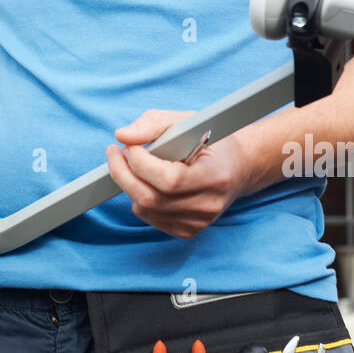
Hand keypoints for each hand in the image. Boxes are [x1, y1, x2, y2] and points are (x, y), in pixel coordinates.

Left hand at [105, 109, 251, 239]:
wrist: (237, 167)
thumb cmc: (210, 140)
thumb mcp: (186, 121)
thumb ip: (153, 123)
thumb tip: (123, 135)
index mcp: (215, 176)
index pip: (169, 179)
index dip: (140, 162)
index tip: (129, 145)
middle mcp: (208, 205)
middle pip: (151, 198)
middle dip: (123, 173)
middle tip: (116, 153)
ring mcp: (199, 222)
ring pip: (146, 209)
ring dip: (129, 184)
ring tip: (132, 164)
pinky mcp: (188, 231)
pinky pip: (150, 217)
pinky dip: (139, 198)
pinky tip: (146, 181)